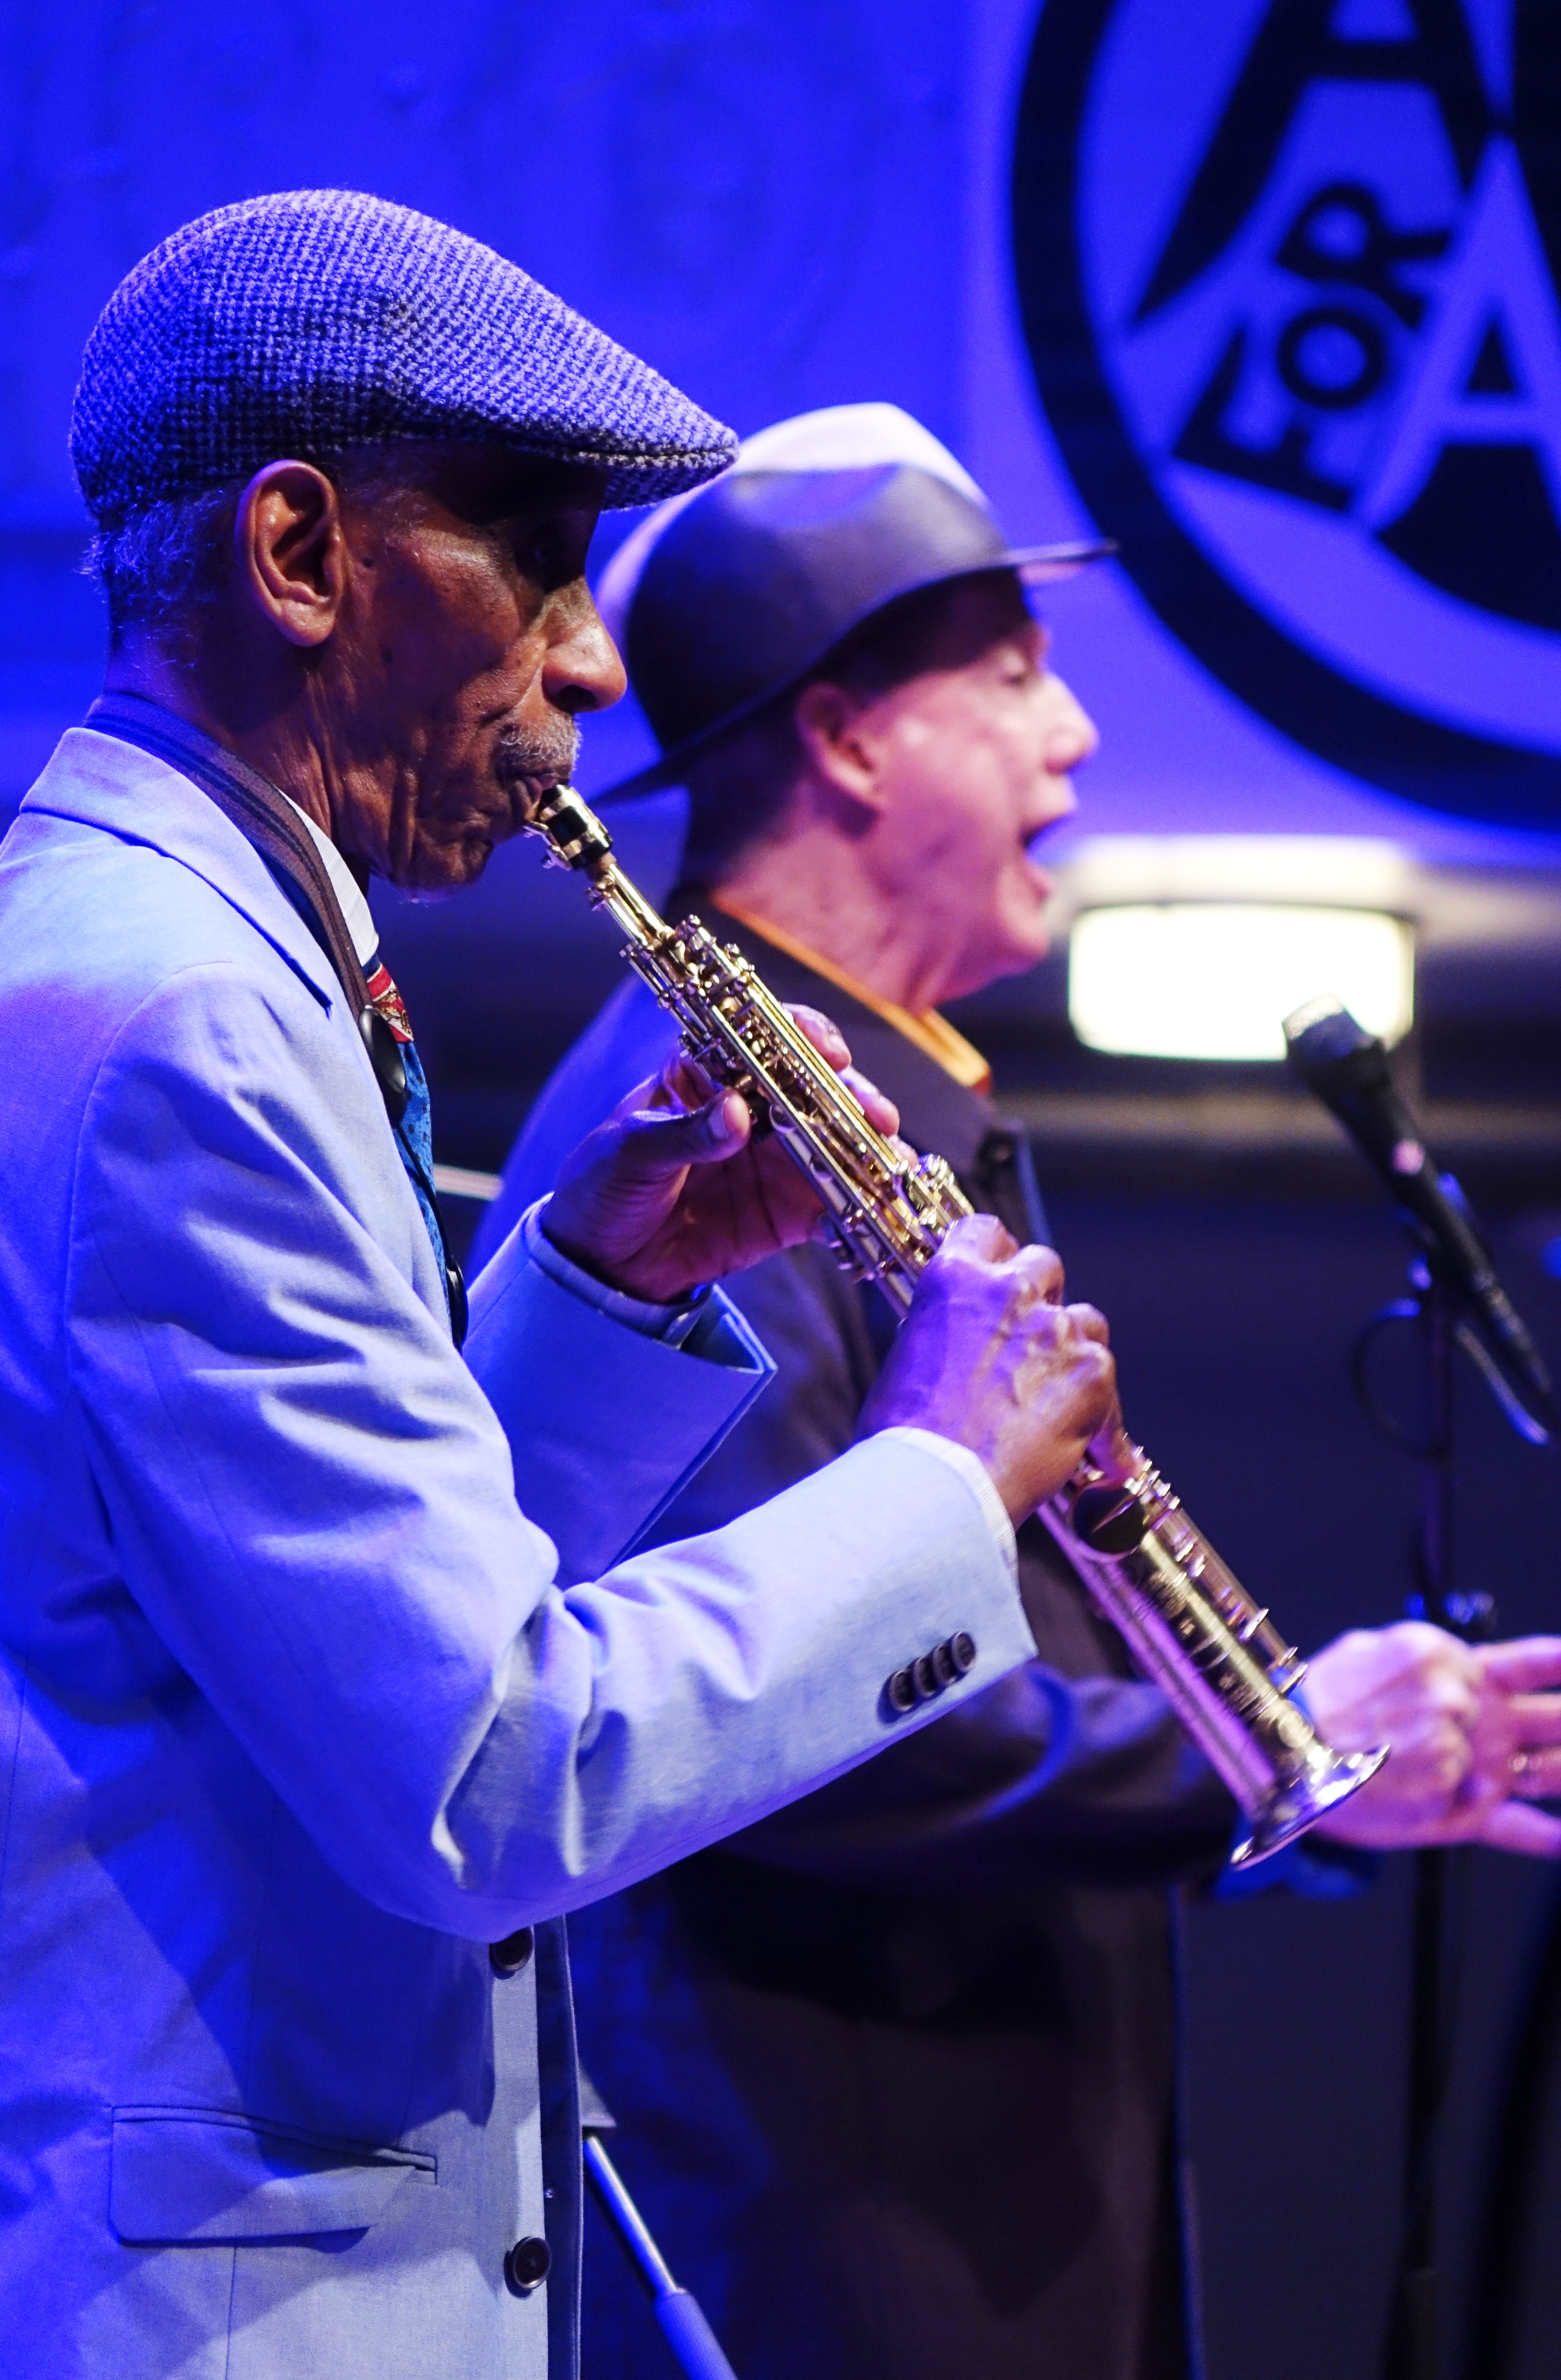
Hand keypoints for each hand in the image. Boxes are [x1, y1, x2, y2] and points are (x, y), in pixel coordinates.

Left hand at [542, 1007, 898, 1302]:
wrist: (598, 1263)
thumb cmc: (602, 1186)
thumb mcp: (630, 1152)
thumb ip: (685, 1135)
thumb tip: (738, 1114)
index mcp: (710, 1075)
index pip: (764, 1038)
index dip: (804, 1035)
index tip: (829, 1052)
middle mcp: (753, 1109)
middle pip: (816, 1089)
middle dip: (854, 1098)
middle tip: (875, 1116)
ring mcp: (775, 1160)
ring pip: (836, 1144)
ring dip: (870, 1150)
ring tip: (894, 1164)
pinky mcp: (786, 1212)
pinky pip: (832, 1205)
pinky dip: (859, 1206)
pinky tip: (879, 1209)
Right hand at [859, 1212, 1117, 1520]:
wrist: (936, 1485)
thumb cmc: (907, 1438)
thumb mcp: (909, 1360)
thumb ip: (946, 1334)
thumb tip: (960, 1347)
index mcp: (953, 1280)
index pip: (986, 1232)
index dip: (998, 1255)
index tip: (1001, 1276)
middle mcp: (1008, 1292)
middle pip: (1045, 1265)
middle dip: (1042, 1299)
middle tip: (1031, 1343)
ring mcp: (1054, 1329)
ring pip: (1086, 1320)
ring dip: (1074, 1351)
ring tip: (1059, 1401)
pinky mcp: (1090, 1371)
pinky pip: (1109, 1384)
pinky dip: (1104, 1420)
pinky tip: (1097, 1456)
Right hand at [1309, 1623, 1560, 1856]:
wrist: (1277, 1747)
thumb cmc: (1315, 1704)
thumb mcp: (1364, 1654)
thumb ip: (1417, 1666)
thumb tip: (1448, 1677)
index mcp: (1441, 1657)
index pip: (1527, 1662)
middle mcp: (1459, 1699)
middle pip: (1545, 1718)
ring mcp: (1459, 1749)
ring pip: (1514, 1769)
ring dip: (1548, 1772)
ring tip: (1549, 1772)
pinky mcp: (1450, 1799)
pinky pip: (1511, 1822)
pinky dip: (1545, 1834)